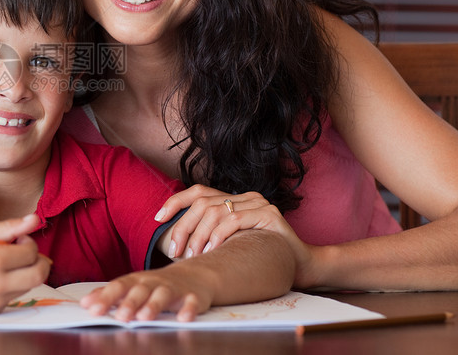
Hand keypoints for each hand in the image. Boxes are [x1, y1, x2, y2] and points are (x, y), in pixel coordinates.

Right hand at [0, 214, 50, 312]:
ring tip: (4, 264)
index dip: (28, 241)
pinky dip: (10, 286)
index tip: (19, 238)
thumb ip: (10, 227)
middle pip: (39, 274)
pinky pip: (13, 296)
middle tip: (26, 253)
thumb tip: (35, 219)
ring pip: (28, 285)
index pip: (31, 252)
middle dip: (39, 261)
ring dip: (24, 272)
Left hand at [79, 262, 211, 321]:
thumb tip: (84, 303)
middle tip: (120, 316)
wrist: (193, 275)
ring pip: (163, 295)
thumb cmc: (155, 284)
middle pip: (140, 290)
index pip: (119, 286)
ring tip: (144, 317)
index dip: (105, 297)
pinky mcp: (192, 296)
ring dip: (153, 305)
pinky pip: (191, 302)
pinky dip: (188, 309)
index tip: (91, 308)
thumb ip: (110, 294)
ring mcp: (173, 288)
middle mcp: (153, 282)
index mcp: (136, 281)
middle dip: (129, 302)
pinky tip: (183, 318)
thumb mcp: (132, 286)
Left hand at [156, 185, 315, 286]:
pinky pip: (235, 219)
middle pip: (202, 203)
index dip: (175, 202)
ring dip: (200, 235)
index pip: (197, 191)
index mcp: (232, 199)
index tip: (158, 218)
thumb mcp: (228, 243)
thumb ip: (207, 235)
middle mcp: (243, 196)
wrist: (299, 265)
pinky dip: (219, 235)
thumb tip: (173, 242)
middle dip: (184, 227)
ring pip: (216, 211)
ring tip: (194, 255)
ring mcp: (258, 203)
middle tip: (175, 251)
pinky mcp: (270, 214)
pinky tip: (213, 250)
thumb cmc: (259, 256)